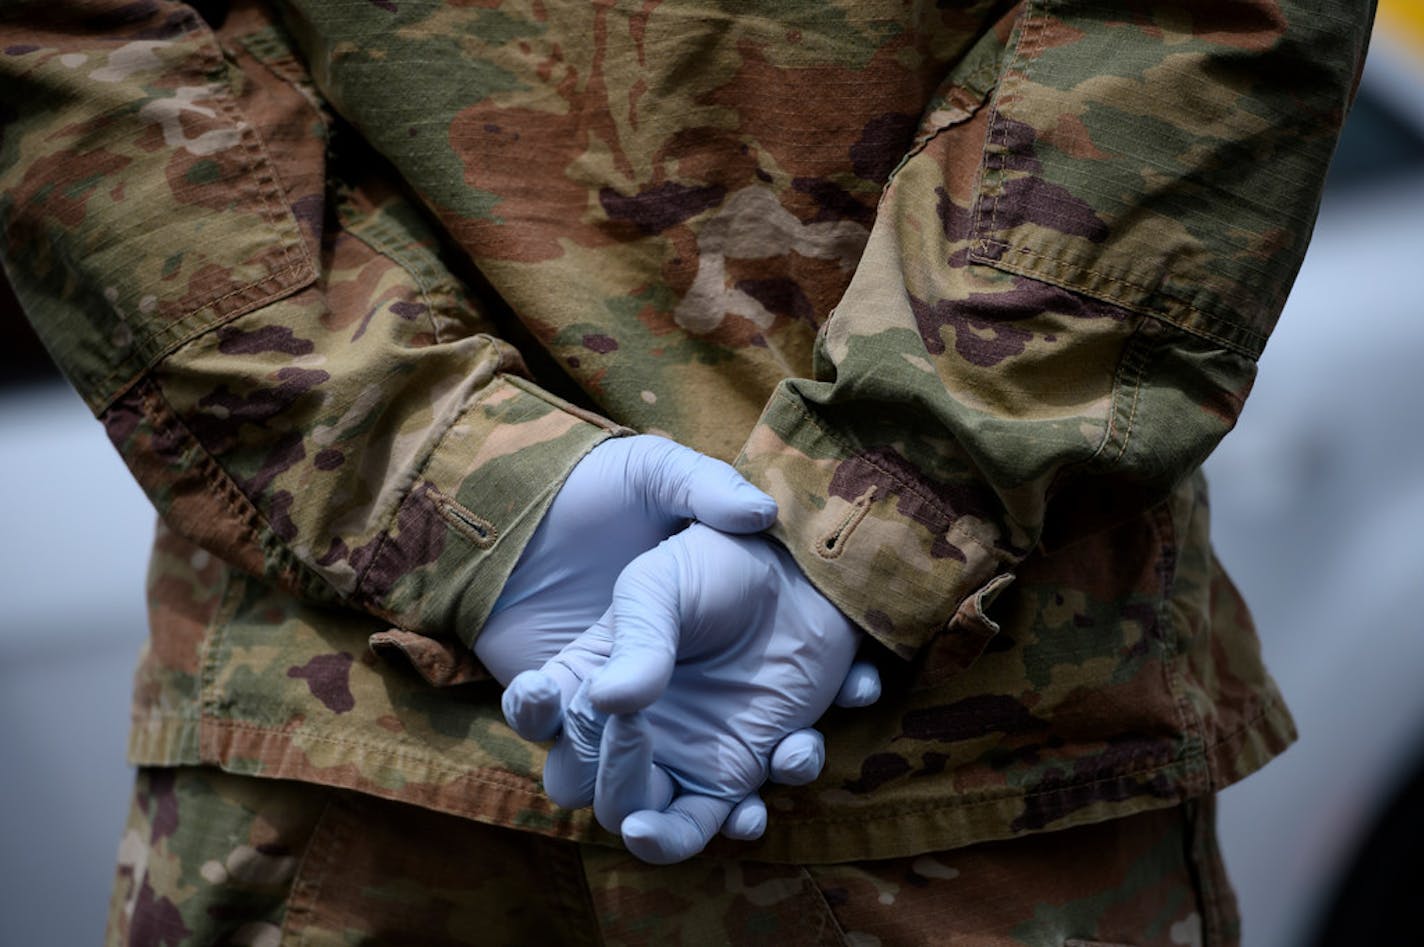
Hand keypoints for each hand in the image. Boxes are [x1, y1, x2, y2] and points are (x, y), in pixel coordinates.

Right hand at [478, 434, 872, 844]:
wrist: (801, 578)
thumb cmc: (719, 568)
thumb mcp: (667, 584)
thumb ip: (639, 637)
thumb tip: (609, 702)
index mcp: (592, 675)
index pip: (537, 713)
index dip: (530, 711)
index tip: (544, 691)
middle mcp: (626, 728)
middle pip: (582, 787)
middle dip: (599, 773)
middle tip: (633, 725)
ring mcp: (684, 756)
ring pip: (651, 828)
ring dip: (655, 836)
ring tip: (653, 829)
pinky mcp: (742, 772)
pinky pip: (729, 823)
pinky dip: (746, 818)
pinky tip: (784, 752)